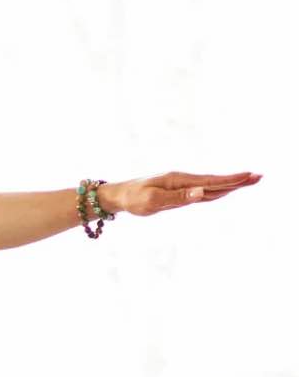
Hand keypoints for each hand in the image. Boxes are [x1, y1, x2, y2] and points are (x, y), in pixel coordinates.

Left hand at [101, 171, 261, 216]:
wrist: (118, 195)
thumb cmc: (133, 198)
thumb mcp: (154, 200)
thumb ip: (179, 197)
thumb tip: (201, 192)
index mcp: (179, 181)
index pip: (211, 181)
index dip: (231, 180)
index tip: (250, 176)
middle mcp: (183, 181)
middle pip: (215, 181)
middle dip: (237, 180)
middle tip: (259, 177)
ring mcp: (181, 185)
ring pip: (211, 186)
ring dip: (230, 184)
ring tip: (248, 181)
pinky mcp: (177, 192)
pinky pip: (201, 192)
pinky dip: (216, 190)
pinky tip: (224, 190)